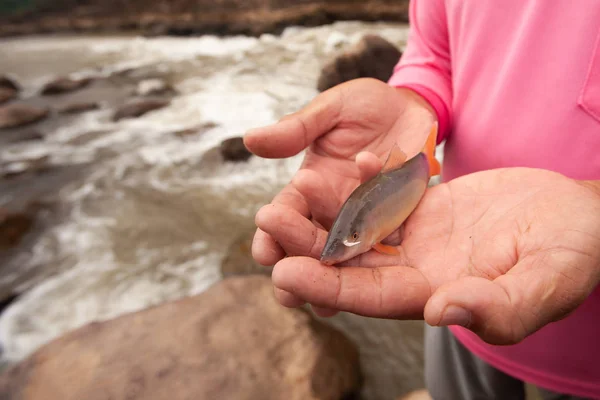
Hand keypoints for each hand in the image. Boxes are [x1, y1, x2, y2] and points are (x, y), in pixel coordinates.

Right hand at [244, 77, 436, 315]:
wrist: (413, 107)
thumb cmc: (366, 105)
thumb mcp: (331, 110)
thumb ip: (297, 128)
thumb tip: (249, 139)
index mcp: (310, 185)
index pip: (286, 212)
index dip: (272, 232)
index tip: (262, 250)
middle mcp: (332, 208)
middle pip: (309, 243)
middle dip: (296, 267)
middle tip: (284, 292)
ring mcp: (365, 219)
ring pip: (343, 256)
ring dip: (331, 281)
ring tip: (322, 306)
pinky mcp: (396, 222)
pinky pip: (384, 248)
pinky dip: (374, 267)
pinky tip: (367, 290)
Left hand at [262, 165, 599, 344]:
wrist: (579, 216)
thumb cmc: (571, 253)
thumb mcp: (545, 282)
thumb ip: (499, 306)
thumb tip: (443, 314)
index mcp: (434, 296)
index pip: (368, 296)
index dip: (326, 285)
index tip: (283, 271)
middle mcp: (417, 271)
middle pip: (350, 260)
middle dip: (306, 243)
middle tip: (265, 219)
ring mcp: (419, 238)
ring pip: (359, 226)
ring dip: (322, 211)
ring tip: (284, 189)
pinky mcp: (425, 208)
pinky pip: (383, 195)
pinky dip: (360, 183)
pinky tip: (334, 165)